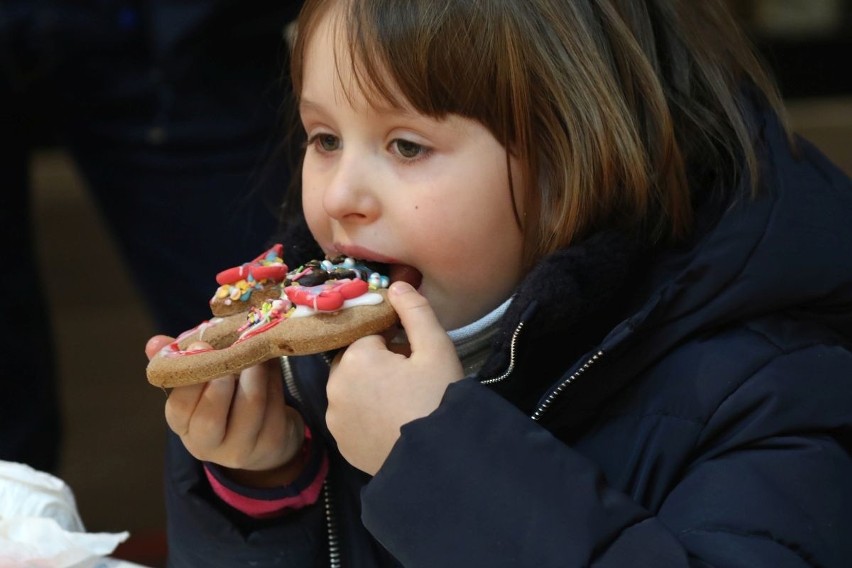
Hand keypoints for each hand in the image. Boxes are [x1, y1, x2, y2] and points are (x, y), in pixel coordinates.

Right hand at [145, 336, 304, 486]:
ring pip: (250, 408)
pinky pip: (274, 406)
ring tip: (258, 350)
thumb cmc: (225, 401)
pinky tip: (271, 363)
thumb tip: (154, 343)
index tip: (200, 346)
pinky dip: (274, 380)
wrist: (263, 438)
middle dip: (220, 382)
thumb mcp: (200, 385)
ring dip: (255, 374)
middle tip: (231, 352)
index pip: (178, 409)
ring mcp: (241, 448)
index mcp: (184, 427)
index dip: (189, 379)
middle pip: (209, 418)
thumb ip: (181, 363)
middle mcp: (208, 445)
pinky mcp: (271, 442)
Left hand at [326, 281, 463, 474]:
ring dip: (371, 389)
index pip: (370, 334)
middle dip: (379, 364)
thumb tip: (397, 284)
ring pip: (352, 388)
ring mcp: (334, 418)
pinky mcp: (341, 443)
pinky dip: (366, 415)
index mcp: (355, 358)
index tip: (415, 357)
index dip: (396, 341)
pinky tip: (392, 424)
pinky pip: (351, 416)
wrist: (438, 463)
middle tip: (412, 380)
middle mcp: (334, 386)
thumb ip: (415, 311)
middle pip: (357, 360)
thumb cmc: (439, 399)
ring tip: (404, 404)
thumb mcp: (436, 349)